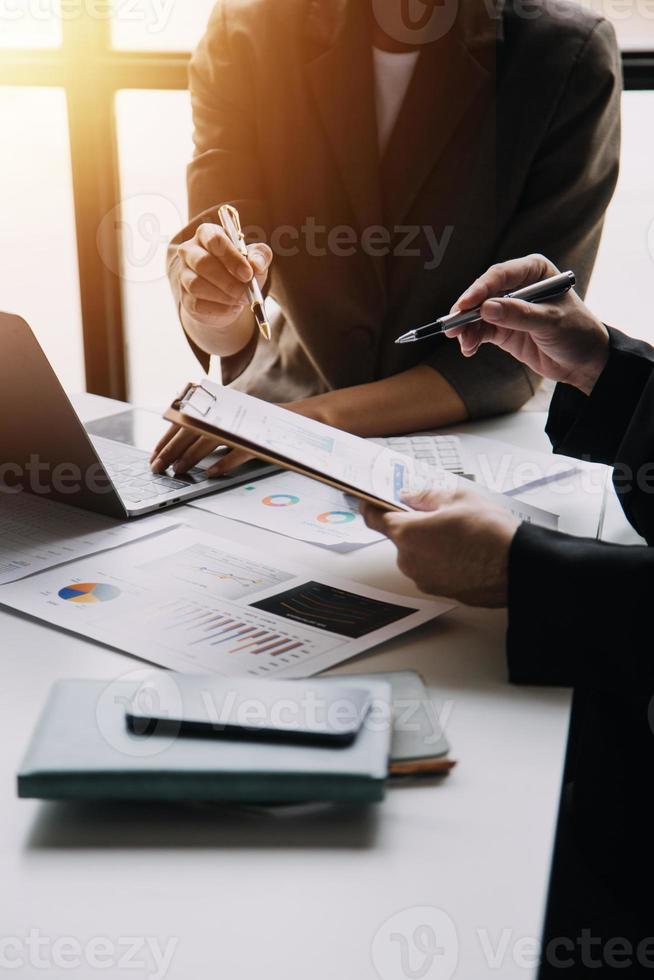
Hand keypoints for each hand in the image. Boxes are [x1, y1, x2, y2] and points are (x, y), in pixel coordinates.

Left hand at [150, 395, 336, 477]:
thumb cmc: (276, 428)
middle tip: (158, 467)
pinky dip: (224, 463)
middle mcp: (235, 412)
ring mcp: (249, 425)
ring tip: (178, 471)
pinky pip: (241, 452)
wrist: (314, 422)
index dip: (169, 436)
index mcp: (226, 407)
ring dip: (191, 457)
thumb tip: (192, 451)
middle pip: (194, 428)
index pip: (190, 417)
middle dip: (172, 448)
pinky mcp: (265, 439)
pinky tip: (211, 474)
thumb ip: (220, 433)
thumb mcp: (242, 426)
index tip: (156, 453)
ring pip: (212, 439)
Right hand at [177, 223, 271, 341]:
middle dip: (227, 280)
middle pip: (202, 262)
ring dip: (223, 296)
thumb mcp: (255, 260)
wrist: (228, 297)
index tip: (248, 273)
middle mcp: (190, 251)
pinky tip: (232, 307)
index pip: (215, 240)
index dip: (232, 258)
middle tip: (246, 292)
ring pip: (196, 285)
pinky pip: (197, 304)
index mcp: (207, 234)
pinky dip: (219, 309)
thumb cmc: (240, 271)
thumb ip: (260, 256)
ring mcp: (184, 274)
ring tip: (240, 299)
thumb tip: (256, 264)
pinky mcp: (185, 298)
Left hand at [361, 483, 518, 607]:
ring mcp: (424, 579)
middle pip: (400, 536)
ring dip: (430, 543)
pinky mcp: (440, 591)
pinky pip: (433, 569)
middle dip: (415, 524)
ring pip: (417, 554)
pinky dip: (442, 560)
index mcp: (408, 533)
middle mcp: (409, 560)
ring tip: (461, 533)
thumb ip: (425, 496)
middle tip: (440, 513)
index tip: (371, 499)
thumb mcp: (458, 497)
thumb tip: (409, 496)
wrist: (518, 567)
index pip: (373, 518)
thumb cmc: (491, 533)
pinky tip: (465, 551)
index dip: (371, 505)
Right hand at [446, 254, 609, 395]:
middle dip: (466, 310)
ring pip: (478, 313)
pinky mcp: (503, 329)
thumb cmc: (576, 333)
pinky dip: (472, 339)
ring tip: (462, 343)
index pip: (500, 275)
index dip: (480, 289)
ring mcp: (508, 308)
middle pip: (483, 293)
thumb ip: (519, 315)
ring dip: (466, 328)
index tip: (465, 305)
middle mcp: (517, 286)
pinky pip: (481, 331)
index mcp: (533, 271)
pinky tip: (468, 349)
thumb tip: (486, 309)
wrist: (584, 362)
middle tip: (452, 326)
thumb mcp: (550, 322)